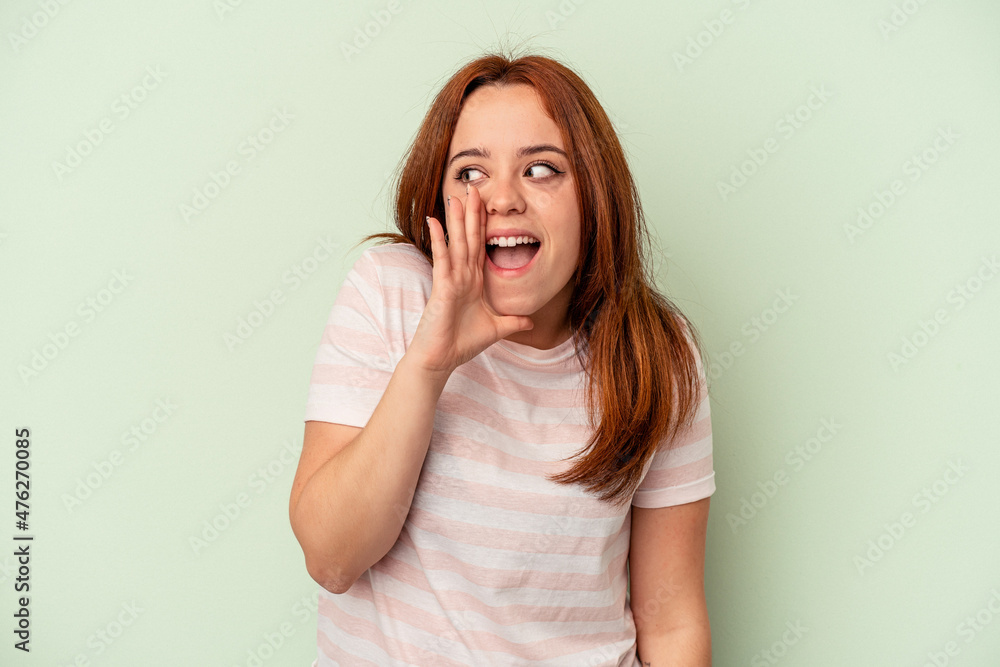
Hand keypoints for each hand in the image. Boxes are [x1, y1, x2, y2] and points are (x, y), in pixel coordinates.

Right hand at [407, 183, 533, 375]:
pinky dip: (440, 240)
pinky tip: (435, 221)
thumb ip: (512, 322)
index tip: (488, 205)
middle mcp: (462, 277)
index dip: (484, 226)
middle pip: (469, 238)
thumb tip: (530, 320)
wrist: (441, 360)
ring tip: (455, 196)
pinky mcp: (442, 287)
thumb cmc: (462, 344)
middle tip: (473, 188)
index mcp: (474, 282)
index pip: (480, 247)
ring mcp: (451, 280)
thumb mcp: (496, 330)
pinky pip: (442, 259)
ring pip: (456, 243)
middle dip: (472, 214)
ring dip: (456, 219)